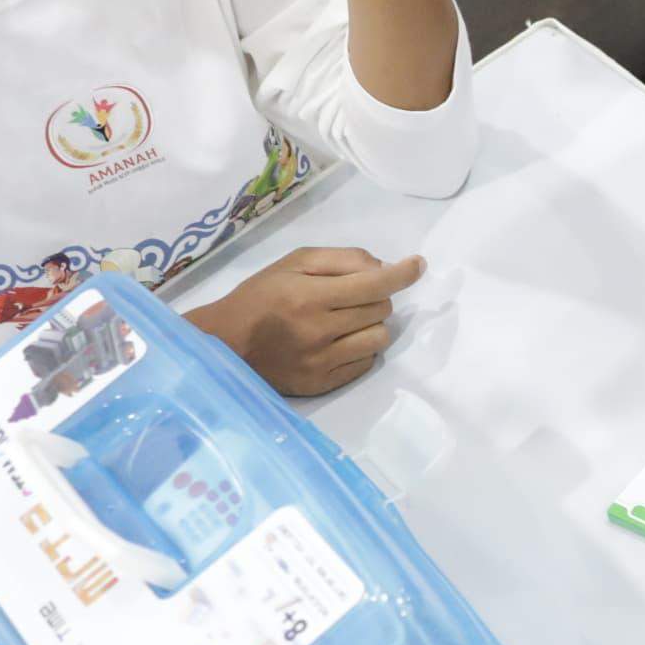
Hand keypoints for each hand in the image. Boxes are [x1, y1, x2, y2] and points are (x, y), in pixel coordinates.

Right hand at [191, 246, 421, 395]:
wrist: (226, 344)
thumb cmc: (260, 296)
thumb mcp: (293, 263)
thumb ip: (341, 260)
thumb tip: (383, 267)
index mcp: (310, 296)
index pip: (374, 284)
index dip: (402, 274)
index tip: (418, 265)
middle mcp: (319, 330)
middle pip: (381, 309)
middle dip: (375, 297)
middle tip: (350, 296)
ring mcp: (322, 362)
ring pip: (379, 338)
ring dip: (371, 325)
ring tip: (346, 320)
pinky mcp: (323, 384)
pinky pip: (366, 364)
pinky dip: (361, 349)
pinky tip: (339, 342)